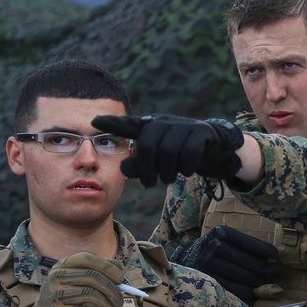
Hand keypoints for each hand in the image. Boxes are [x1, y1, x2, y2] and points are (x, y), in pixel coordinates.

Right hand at [18, 252, 123, 306]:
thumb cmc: (68, 299)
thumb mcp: (78, 282)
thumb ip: (97, 271)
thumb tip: (118, 266)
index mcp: (62, 266)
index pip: (86, 258)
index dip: (107, 267)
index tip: (120, 279)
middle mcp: (55, 277)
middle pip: (92, 277)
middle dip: (112, 291)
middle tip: (120, 303)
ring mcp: (54, 295)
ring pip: (91, 296)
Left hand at [92, 114, 243, 186]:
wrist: (213, 147)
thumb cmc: (180, 154)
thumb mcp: (158, 161)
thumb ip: (140, 165)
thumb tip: (122, 169)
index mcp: (151, 127)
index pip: (129, 125)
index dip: (112, 123)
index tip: (93, 122)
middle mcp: (164, 123)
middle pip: (148, 145)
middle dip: (147, 169)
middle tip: (150, 185)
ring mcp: (183, 126)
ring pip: (168, 151)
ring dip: (168, 171)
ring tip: (169, 179)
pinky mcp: (201, 133)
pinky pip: (189, 152)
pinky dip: (187, 166)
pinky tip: (187, 171)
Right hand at [172, 226, 277, 302]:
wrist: (186, 258)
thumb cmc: (213, 247)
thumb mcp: (224, 238)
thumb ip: (243, 244)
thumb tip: (272, 256)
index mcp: (221, 233)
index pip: (248, 243)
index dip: (264, 250)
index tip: (274, 255)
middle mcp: (214, 247)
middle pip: (247, 261)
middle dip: (263, 268)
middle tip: (272, 272)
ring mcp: (209, 265)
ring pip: (242, 276)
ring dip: (257, 281)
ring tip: (265, 282)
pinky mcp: (208, 280)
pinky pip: (233, 288)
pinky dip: (247, 291)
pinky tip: (254, 291)